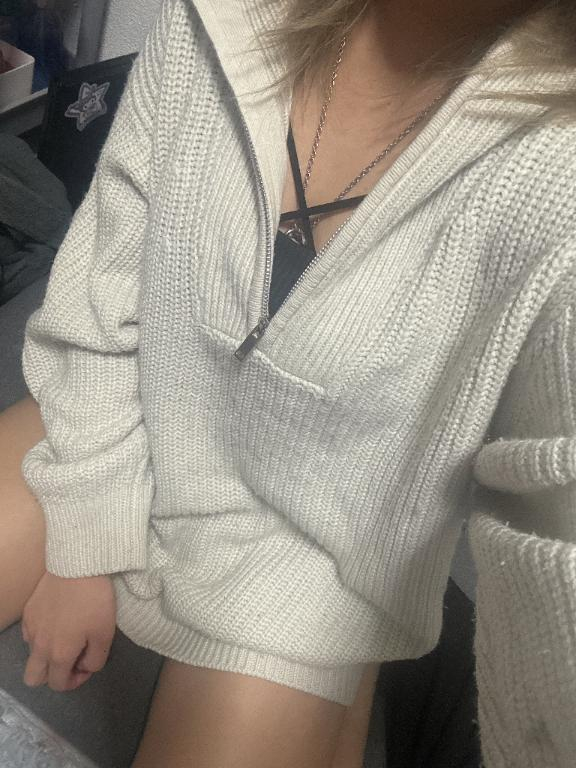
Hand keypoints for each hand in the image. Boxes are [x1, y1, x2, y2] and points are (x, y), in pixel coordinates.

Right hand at [21, 571, 116, 691]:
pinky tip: (58, 620)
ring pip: (31, 655)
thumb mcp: (105, 634)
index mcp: (58, 655)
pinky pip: (29, 634)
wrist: (78, 566)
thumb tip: (84, 666)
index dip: (74, 681)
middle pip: (33, 678)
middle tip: (72, 658)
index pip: (57, 684)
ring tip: (67, 635)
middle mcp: (38, 645)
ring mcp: (30, 627)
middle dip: (51, 675)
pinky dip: (41, 635)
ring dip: (46, 654)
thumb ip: (95, 659)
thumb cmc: (95, 601)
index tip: (87, 665)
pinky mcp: (27, 611)